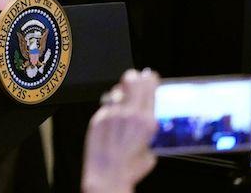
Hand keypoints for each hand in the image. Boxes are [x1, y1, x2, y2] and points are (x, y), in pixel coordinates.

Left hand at [82, 68, 158, 192]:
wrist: (108, 174)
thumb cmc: (131, 167)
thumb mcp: (150, 149)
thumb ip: (149, 132)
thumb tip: (147, 124)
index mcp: (147, 121)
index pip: (149, 86)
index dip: (150, 78)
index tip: (151, 77)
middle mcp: (130, 113)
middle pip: (132, 79)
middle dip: (135, 77)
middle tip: (137, 78)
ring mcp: (113, 113)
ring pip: (118, 89)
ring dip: (122, 91)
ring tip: (124, 96)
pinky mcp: (99, 117)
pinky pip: (107, 104)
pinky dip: (111, 106)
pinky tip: (113, 115)